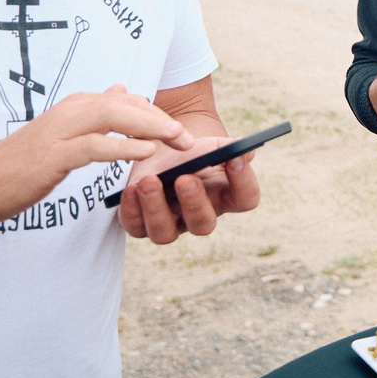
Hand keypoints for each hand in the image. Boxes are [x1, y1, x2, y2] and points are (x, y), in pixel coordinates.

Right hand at [0, 86, 182, 226]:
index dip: (154, 114)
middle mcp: (68, 112)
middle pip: (124, 106)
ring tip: (176, 140)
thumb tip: (121, 90)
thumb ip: (92, 114)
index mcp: (73, 107)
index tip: (177, 131)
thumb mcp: (61, 133)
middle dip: (160, 119)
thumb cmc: (19, 162)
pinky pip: (94, 147)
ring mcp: (59, 132)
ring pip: (112, 118)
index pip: (124, 102)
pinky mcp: (52, 155)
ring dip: (149, 128)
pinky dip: (122, 147)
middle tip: (187, 137)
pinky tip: (145, 153)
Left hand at [118, 130, 261, 242]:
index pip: (245, 199)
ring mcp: (170, 224)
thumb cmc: (192, 150)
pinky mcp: (140, 223)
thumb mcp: (210, 144)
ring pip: (164, 233)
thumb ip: (227, 146)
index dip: (244, 182)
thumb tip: (242, 147)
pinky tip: (131, 189)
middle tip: (185, 179)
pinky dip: (131, 209)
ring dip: (156, 208)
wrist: (161, 150)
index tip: (235, 159)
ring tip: (149, 181)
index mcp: (225, 196)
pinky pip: (135, 226)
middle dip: (193, 202)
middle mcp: (199, 216)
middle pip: (203, 224)